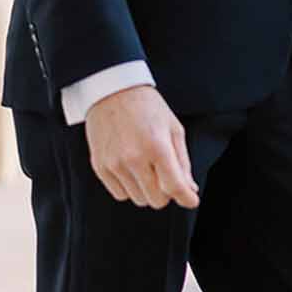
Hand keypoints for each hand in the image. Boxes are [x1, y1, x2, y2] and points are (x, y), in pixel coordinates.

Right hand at [85, 85, 199, 208]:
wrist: (111, 91)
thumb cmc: (147, 107)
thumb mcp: (173, 128)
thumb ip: (182, 162)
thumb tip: (190, 190)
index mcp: (157, 147)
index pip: (174, 187)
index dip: (186, 198)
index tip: (191, 201)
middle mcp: (134, 158)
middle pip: (157, 200)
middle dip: (166, 193)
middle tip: (166, 176)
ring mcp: (114, 164)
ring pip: (139, 200)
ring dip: (147, 190)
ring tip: (146, 167)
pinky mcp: (100, 167)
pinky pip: (120, 194)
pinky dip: (129, 187)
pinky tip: (131, 168)